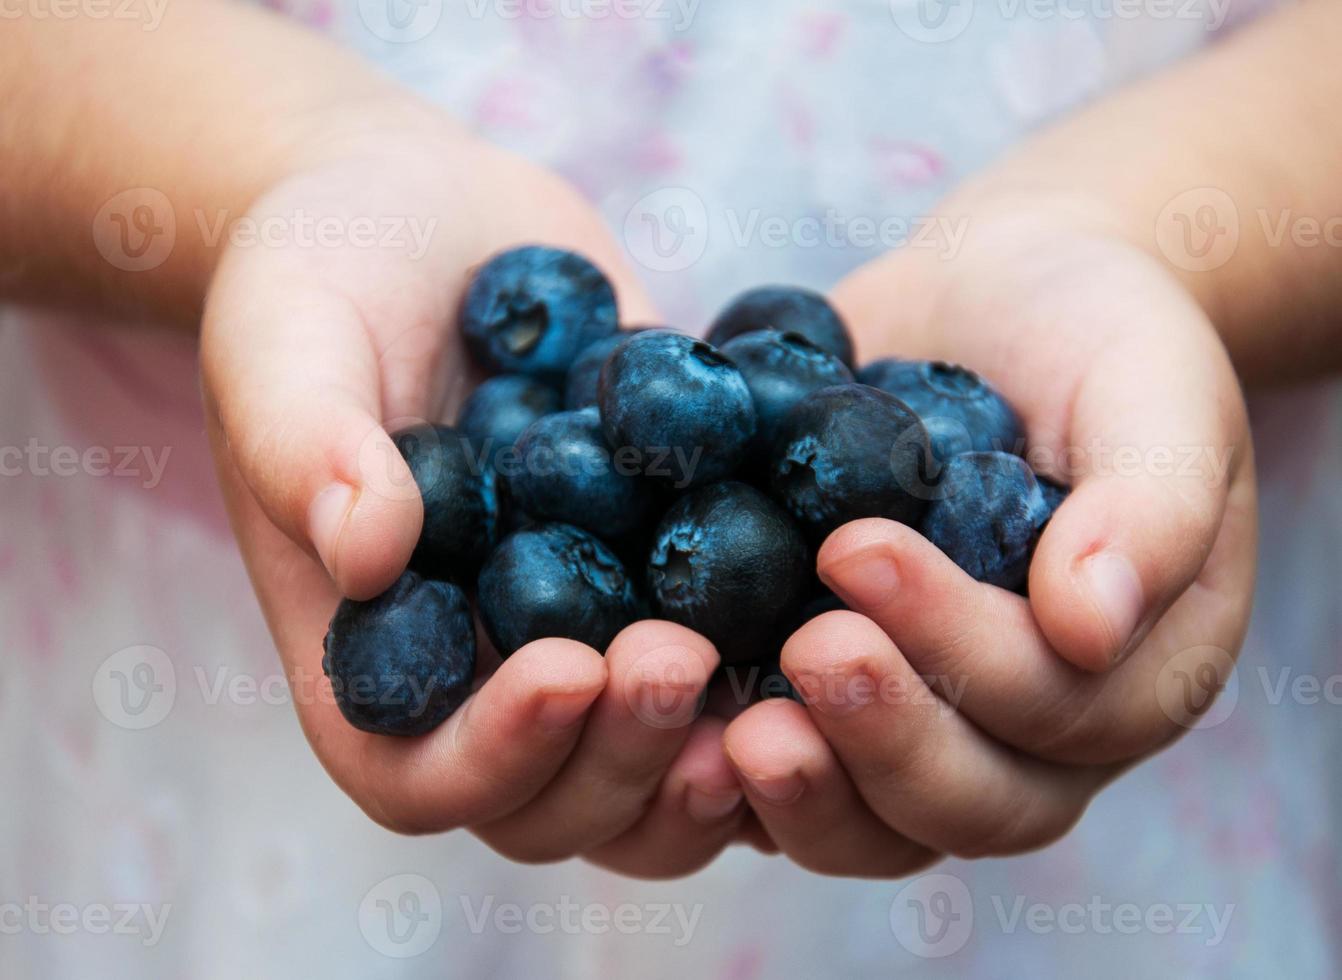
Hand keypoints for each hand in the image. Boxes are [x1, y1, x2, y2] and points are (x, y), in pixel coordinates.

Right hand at [201, 108, 743, 874]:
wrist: (435, 221)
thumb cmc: (325, 274)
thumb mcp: (286, 340)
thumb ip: (309, 447)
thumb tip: (365, 554)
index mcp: (373, 653)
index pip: (417, 774)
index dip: (494, 755)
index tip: (567, 666)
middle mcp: (486, 669)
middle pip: (559, 801)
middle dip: (626, 754)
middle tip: (684, 658)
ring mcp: (589, 631)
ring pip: (661, 764)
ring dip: (719, 744)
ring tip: (786, 668)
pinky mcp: (673, 575)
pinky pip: (737, 655)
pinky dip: (790, 657)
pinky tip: (855, 602)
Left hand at [721, 200, 1257, 874]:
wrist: (989, 305)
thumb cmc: (1091, 339)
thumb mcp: (1153, 393)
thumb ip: (1152, 507)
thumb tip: (1090, 628)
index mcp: (1131, 674)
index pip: (1056, 709)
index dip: (960, 651)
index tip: (859, 549)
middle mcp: (1029, 731)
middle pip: (965, 802)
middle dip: (884, 735)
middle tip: (808, 645)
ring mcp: (923, 725)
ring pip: (871, 824)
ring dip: (805, 793)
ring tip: (733, 730)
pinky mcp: (825, 704)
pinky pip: (786, 774)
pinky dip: (727, 774)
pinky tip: (672, 718)